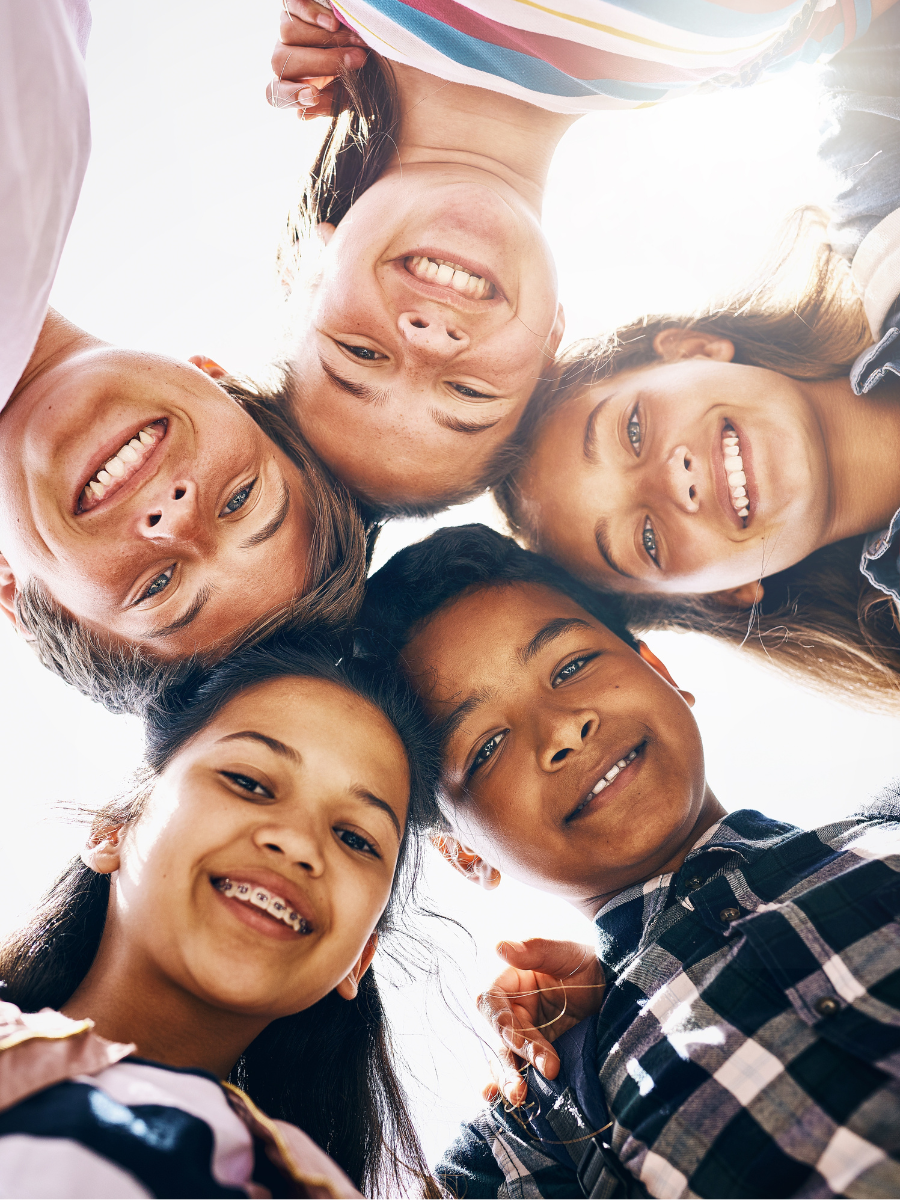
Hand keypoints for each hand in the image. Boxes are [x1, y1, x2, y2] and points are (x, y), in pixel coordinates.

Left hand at [268, 0, 368, 118]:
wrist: (369, 38)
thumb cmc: (358, 71)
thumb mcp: (349, 94)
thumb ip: (330, 104)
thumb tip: (303, 113)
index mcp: (293, 84)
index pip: (274, 94)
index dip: (289, 96)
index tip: (313, 96)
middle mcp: (285, 57)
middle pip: (282, 62)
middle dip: (323, 62)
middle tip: (358, 61)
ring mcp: (286, 29)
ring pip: (289, 34)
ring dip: (328, 40)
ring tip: (358, 41)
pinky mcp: (292, 5)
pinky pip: (293, 7)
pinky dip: (313, 15)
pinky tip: (333, 23)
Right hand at [478, 939, 604, 1106]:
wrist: (623, 992)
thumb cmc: (591, 964)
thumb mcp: (568, 954)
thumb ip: (536, 949)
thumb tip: (499, 947)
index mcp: (511, 982)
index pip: (491, 1004)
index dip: (502, 1025)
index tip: (520, 1042)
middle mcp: (512, 1011)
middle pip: (497, 1038)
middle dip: (508, 1063)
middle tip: (522, 1087)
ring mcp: (525, 1037)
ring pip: (504, 1060)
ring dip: (508, 1080)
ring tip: (520, 1098)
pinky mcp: (538, 1059)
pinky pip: (519, 1074)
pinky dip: (512, 1087)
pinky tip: (510, 1103)